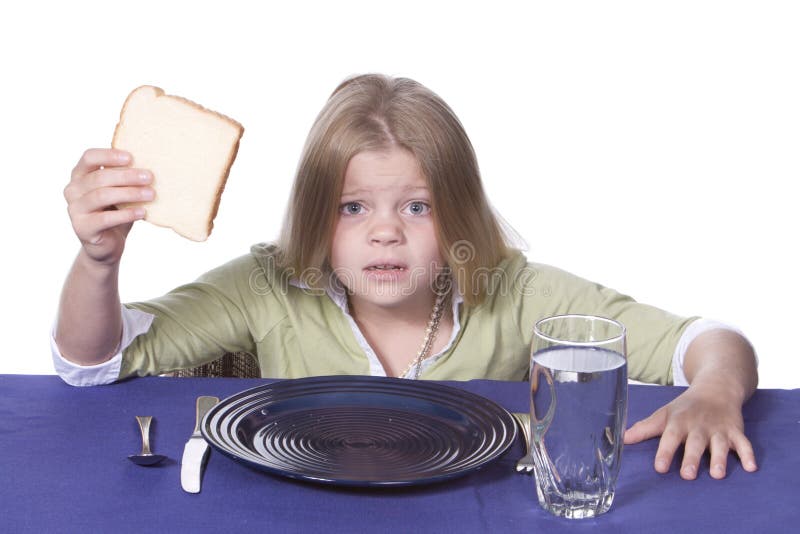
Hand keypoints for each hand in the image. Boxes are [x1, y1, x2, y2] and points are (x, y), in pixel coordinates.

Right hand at [64, 149, 151, 264]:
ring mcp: (75, 209)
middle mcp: (73, 190)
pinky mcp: (82, 228)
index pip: (89, 157)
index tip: (131, 157)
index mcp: (80, 175)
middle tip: (149, 177)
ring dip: (129, 194)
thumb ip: (123, 176)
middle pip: (99, 177)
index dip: (109, 155)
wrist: (108, 243)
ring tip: (151, 194)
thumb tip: (150, 162)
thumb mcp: (119, 190)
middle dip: (127, 176)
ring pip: (102, 196)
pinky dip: (126, 214)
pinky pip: (105, 219)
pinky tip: (142, 212)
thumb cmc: (116, 210)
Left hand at [624, 383, 757, 479]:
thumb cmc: (685, 408)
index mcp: (678, 422)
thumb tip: (621, 439)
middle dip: (692, 458)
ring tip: (717, 474)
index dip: (665, 452)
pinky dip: (748, 454)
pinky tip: (751, 467)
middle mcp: (699, 425)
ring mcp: (718, 428)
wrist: (716, 388)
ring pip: (719, 444)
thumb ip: (644, 429)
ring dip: (719, 458)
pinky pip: (744, 443)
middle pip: (695, 443)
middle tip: (688, 475)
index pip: (670, 437)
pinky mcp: (735, 431)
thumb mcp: (663, 414)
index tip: (660, 467)